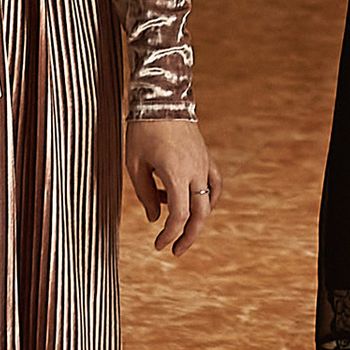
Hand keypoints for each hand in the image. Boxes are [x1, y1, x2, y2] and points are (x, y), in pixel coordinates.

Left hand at [127, 114, 219, 255]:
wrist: (162, 99)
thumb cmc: (142, 130)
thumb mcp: (135, 163)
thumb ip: (145, 193)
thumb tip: (155, 218)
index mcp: (176, 173)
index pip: (179, 215)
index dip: (170, 234)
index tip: (159, 245)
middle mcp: (195, 170)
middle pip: (200, 213)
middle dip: (189, 236)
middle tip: (176, 251)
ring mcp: (203, 163)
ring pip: (209, 200)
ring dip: (198, 218)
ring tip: (183, 229)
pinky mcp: (205, 156)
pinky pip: (215, 183)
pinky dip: (210, 198)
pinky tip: (198, 204)